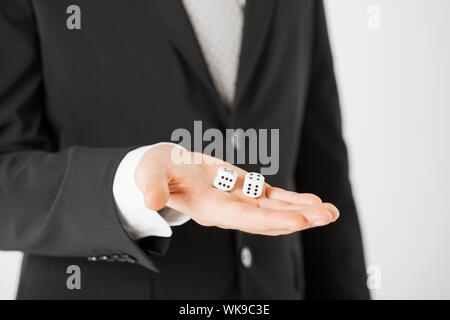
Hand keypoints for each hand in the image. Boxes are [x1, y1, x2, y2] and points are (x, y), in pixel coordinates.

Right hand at [134, 144, 338, 235]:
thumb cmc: (155, 171)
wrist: (164, 169)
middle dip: (298, 218)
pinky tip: (314, 202)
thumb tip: (150, 202)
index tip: (299, 220)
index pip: (243, 218)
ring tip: (331, 212)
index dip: (271, 220)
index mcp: (208, 208)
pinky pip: (273, 197)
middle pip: (267, 218)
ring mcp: (239, 200)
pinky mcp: (244, 189)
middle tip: (328, 216)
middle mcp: (229, 210)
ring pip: (275, 209)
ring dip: (303, 210)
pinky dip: (293, 199)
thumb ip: (151, 187)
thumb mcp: (149, 174)